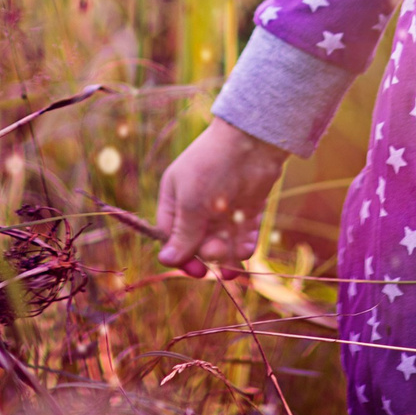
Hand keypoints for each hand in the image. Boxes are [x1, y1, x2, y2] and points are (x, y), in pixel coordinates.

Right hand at [155, 117, 289, 279]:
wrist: (250, 143)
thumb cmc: (211, 168)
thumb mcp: (191, 203)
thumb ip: (182, 234)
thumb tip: (164, 261)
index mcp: (175, 200)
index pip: (172, 237)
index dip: (182, 257)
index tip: (195, 270)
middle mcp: (197, 207)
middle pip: (198, 244)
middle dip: (207, 253)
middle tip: (218, 250)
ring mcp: (222, 210)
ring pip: (221, 244)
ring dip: (226, 256)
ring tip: (233, 260)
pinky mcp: (245, 211)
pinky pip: (241, 238)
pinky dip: (243, 247)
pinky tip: (244, 250)